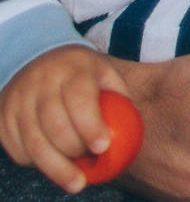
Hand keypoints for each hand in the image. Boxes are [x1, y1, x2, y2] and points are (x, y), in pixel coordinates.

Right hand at [0, 44, 131, 193]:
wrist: (40, 57)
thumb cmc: (81, 74)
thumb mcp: (104, 73)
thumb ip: (118, 99)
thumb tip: (129, 134)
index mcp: (73, 67)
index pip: (79, 98)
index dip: (90, 125)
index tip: (102, 147)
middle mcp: (42, 80)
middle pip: (55, 126)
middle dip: (75, 151)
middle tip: (91, 164)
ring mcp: (19, 98)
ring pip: (35, 143)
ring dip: (57, 168)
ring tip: (77, 181)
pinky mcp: (4, 116)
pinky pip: (18, 149)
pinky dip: (35, 163)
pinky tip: (51, 161)